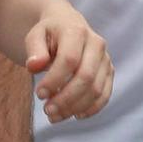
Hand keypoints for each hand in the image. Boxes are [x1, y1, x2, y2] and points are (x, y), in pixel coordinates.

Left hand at [26, 7, 112, 122]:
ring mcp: (105, 59)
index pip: (69, 59)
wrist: (68, 26)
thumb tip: (33, 66)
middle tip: (47, 110)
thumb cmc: (49, 34)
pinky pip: (105, 94)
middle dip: (66, 98)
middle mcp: (96, 44)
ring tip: (55, 115)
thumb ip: (34, 49)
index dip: (54, 80)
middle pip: (86, 77)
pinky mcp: (109, 72)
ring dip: (75, 107)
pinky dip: (91, 109)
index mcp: (77, 31)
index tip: (39, 94)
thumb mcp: (35, 35)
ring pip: (96, 89)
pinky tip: (75, 115)